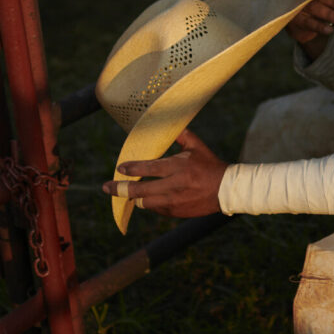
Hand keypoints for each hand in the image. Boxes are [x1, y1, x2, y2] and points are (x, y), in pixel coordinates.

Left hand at [102, 129, 226, 218]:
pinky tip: (150, 198)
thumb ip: (181, 135)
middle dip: (120, 189)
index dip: (132, 169)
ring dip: (137, 197)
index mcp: (179, 167)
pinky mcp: (177, 212)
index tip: (120, 168)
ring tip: (130, 193)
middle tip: (106, 188)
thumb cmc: (210, 164)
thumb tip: (167, 120)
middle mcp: (175, 186)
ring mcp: (175, 201)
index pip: (149, 169)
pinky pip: (156, 209)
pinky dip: (151, 203)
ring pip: (146, 203)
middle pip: (141, 191)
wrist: (226, 190)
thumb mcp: (197, 146)